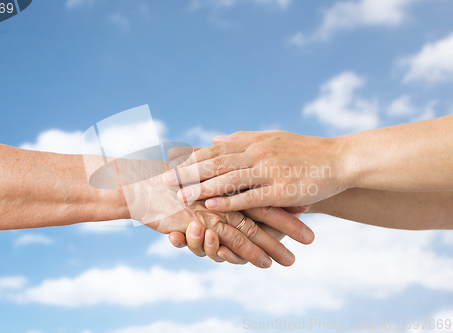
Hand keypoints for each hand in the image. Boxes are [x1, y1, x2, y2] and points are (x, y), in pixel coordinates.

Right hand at [89, 157, 301, 267]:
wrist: (140, 187)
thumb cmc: (169, 182)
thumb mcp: (197, 176)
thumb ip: (217, 177)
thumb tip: (233, 176)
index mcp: (228, 180)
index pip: (262, 190)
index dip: (284, 199)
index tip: (308, 207)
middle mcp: (224, 194)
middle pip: (263, 210)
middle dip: (289, 226)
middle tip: (311, 238)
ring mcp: (212, 209)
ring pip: (250, 229)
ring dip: (272, 246)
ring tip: (291, 259)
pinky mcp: (199, 223)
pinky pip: (229, 241)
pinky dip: (248, 252)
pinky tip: (262, 264)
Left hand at [163, 130, 350, 211]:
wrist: (339, 159)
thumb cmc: (303, 150)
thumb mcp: (271, 137)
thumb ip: (241, 139)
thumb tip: (214, 138)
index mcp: (253, 141)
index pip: (214, 149)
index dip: (190, 157)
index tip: (168, 164)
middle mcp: (257, 153)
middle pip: (214, 162)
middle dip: (186, 172)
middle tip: (162, 181)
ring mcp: (269, 171)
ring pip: (228, 179)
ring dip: (201, 188)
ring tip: (179, 196)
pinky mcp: (281, 190)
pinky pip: (249, 197)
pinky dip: (228, 202)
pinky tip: (210, 206)